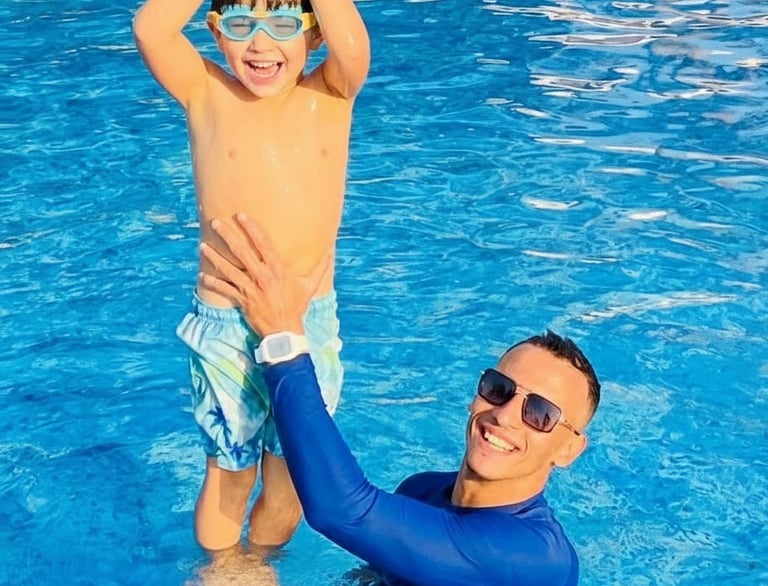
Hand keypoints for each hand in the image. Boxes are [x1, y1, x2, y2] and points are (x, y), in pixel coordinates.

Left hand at [199, 213, 329, 336]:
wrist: (285, 330)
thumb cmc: (297, 306)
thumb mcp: (310, 285)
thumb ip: (321, 266)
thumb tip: (331, 250)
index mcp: (277, 269)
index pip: (262, 243)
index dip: (251, 228)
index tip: (241, 215)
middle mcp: (262, 276)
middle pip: (241, 252)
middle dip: (227, 235)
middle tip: (215, 222)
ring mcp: (250, 288)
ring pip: (228, 269)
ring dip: (214, 257)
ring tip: (202, 245)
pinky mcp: (242, 300)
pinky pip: (224, 290)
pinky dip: (212, 282)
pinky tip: (202, 275)